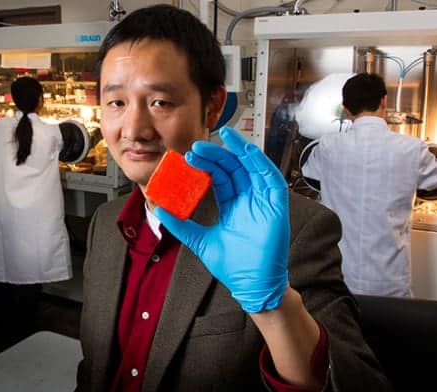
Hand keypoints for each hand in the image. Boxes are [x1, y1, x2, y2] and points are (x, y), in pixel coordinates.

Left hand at [154, 126, 289, 312]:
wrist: (251, 285)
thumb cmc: (232, 266)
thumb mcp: (200, 241)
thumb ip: (182, 226)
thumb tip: (159, 212)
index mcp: (232, 205)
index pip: (220, 177)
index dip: (207, 164)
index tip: (190, 155)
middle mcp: (248, 199)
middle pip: (234, 168)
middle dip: (218, 155)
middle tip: (198, 146)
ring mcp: (263, 201)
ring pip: (253, 167)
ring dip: (240, 150)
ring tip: (225, 136)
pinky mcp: (277, 206)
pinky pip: (271, 178)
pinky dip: (261, 163)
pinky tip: (248, 152)